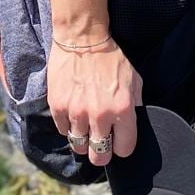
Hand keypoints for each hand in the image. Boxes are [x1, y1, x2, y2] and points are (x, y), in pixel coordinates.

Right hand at [47, 40, 142, 165]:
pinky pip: (63, 131)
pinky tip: (73, 114)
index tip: (118, 141)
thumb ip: (135, 104)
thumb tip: (133, 124)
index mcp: (123, 109)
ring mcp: (77, 112)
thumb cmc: (111, 58)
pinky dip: (68, 126)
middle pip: (99, 156)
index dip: (122, 147)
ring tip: (85, 128)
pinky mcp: (58, 107)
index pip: (124, 149)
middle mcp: (100, 115)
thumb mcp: (134, 79)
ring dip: (83, 139)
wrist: (82, 39)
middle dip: (101, 152)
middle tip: (100, 144)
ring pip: (79, 146)